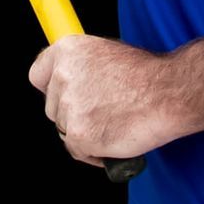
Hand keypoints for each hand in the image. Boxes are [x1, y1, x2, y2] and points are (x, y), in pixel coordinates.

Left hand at [28, 35, 180, 166]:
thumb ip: (81, 68)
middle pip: (52, 108)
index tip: (63, 97)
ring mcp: (68, 106)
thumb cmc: (144, 75)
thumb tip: (72, 83)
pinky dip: (93, 153)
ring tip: (112, 125)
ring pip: (65, 130)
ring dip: (84, 133)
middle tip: (101, 113)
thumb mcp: (105, 53)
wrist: (166, 93)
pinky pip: (77, 151)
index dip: (52, 89)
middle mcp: (61, 76)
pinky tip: (113, 141)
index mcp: (66, 50)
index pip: (38, 75)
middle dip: (73, 114)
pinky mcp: (78, 134)